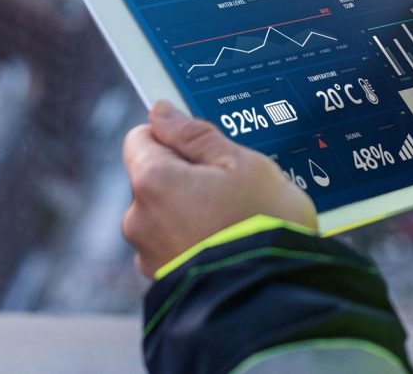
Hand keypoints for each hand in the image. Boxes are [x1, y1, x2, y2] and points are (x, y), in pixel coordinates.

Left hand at [122, 100, 316, 277]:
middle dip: (186, 178)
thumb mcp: (242, 164)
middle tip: (231, 189)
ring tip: (234, 223)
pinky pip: (174, 246)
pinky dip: (194, 242)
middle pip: (153, 178)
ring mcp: (148, 255)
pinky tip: (227, 246)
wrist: (274, 298)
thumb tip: (162, 112)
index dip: (174, 138)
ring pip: (164, 215)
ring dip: (191, 213)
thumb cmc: (264, 225)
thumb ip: (196, 135)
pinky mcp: (163, 282)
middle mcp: (138, 219)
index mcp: (152, 181)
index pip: (141, 137)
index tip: (206, 150)